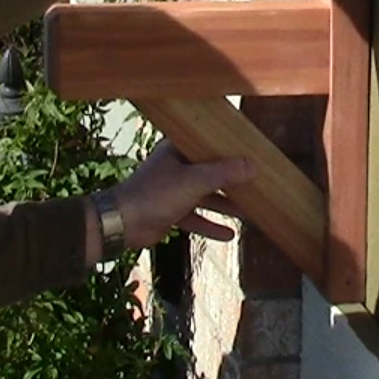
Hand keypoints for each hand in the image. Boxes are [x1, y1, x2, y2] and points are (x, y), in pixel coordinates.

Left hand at [87, 143, 249, 260]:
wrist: (123, 222)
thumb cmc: (155, 194)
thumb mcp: (195, 181)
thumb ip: (224, 173)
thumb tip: (252, 166)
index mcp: (178, 150)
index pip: (208, 143)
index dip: (228, 147)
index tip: (251, 151)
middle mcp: (176, 167)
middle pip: (210, 171)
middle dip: (232, 179)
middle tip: (256, 182)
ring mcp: (173, 190)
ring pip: (205, 195)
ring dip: (224, 204)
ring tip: (249, 210)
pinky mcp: (170, 211)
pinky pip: (195, 216)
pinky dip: (210, 224)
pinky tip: (229, 235)